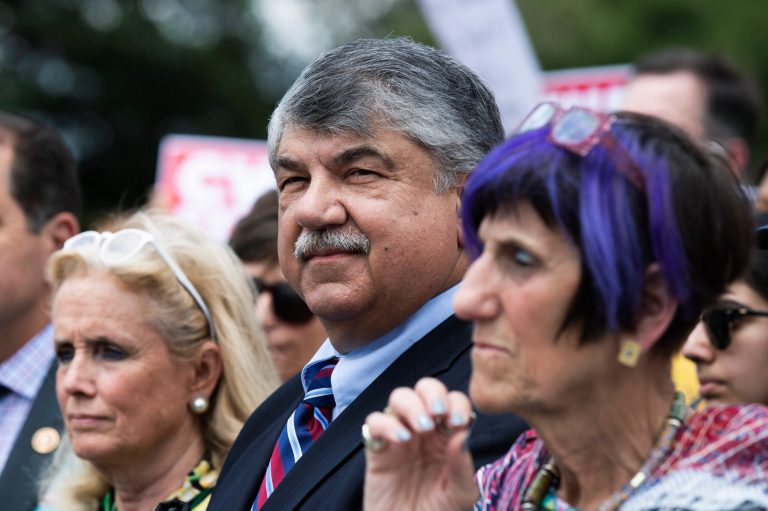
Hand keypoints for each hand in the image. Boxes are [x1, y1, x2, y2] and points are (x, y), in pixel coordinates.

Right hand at [362, 377, 479, 510]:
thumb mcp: (459, 495)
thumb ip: (462, 467)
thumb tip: (463, 433)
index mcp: (448, 435)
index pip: (453, 401)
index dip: (456, 403)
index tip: (458, 421)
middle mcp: (424, 430)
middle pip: (425, 388)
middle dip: (432, 392)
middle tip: (437, 412)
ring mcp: (400, 436)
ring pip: (399, 397)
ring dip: (411, 405)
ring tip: (421, 428)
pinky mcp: (377, 449)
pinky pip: (374, 422)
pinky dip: (386, 424)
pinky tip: (401, 440)